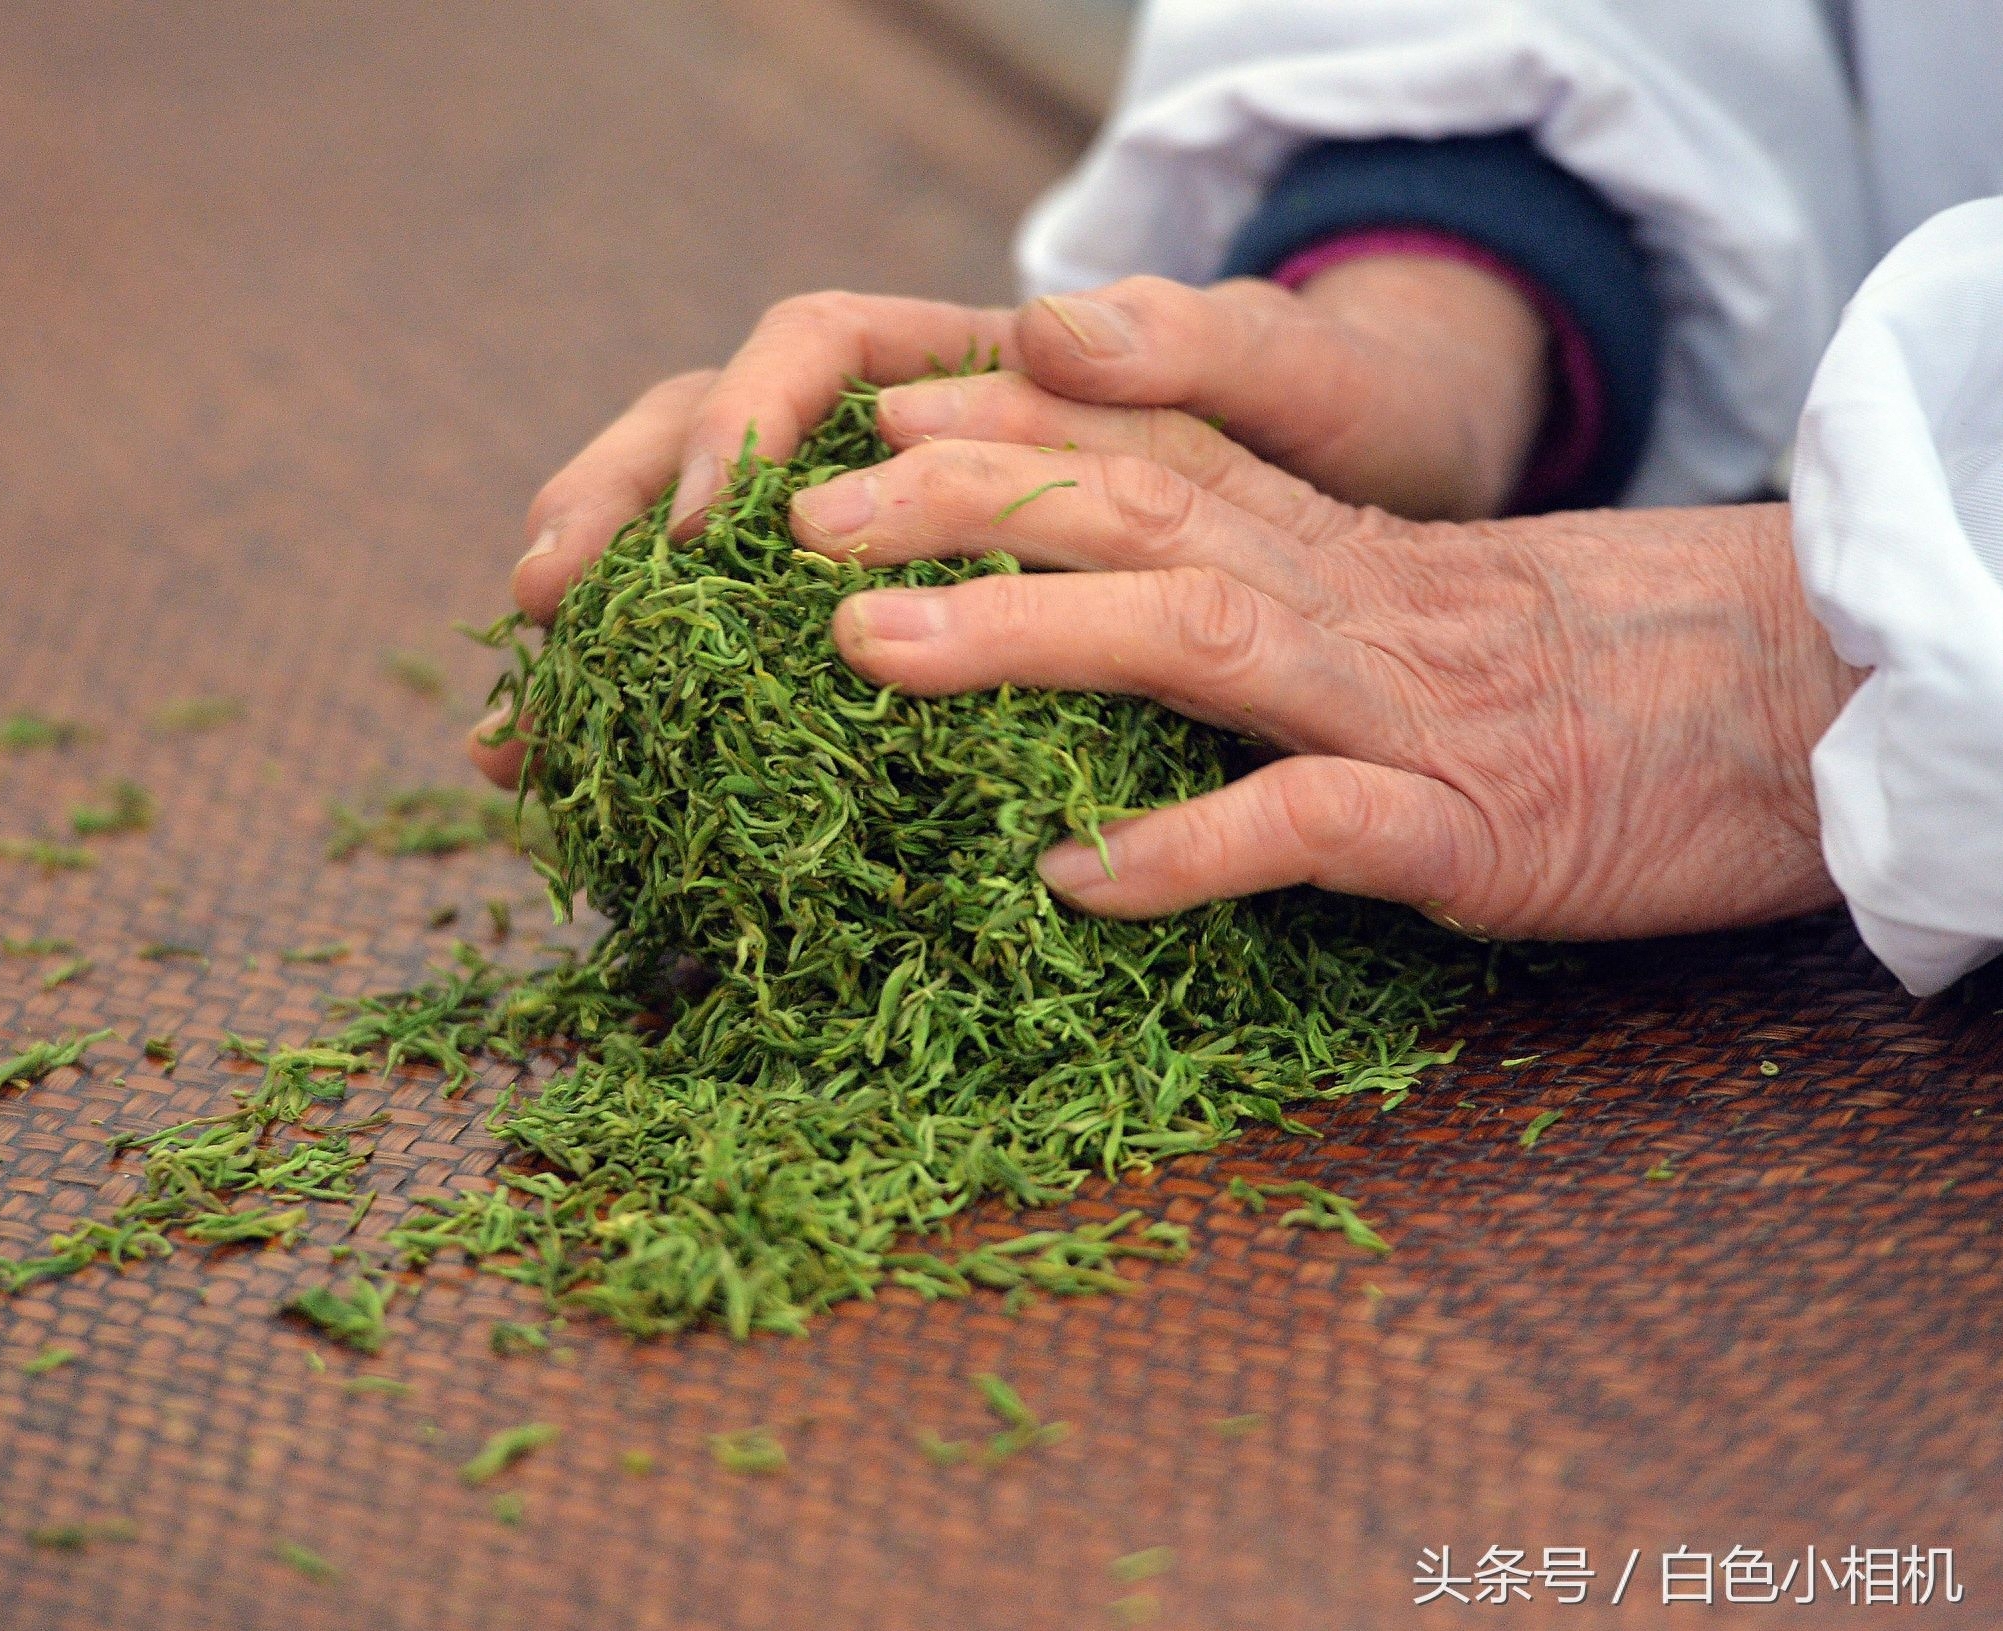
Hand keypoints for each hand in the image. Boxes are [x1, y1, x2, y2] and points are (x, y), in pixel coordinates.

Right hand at [503, 259, 1548, 628]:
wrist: (1417, 546)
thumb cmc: (1360, 444)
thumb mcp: (1320, 387)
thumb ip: (1208, 345)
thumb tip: (1047, 320)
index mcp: (988, 359)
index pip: (819, 346)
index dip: (747, 418)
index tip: (718, 524)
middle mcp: (914, 438)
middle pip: (713, 435)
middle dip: (613, 508)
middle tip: (540, 599)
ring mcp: (895, 541)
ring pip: (704, 552)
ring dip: (604, 617)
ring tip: (525, 709)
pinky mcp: (902, 635)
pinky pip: (756, 659)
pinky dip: (669, 713)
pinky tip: (601, 780)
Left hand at [788, 375, 1859, 941]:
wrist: (1777, 708)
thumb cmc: (1564, 678)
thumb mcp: (1396, 603)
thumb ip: (1257, 588)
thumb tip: (1088, 617)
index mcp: (1320, 546)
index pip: (1138, 449)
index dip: (993, 428)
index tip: (860, 425)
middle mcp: (1337, 598)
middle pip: (1128, 508)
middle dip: (955, 502)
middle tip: (796, 524)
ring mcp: (1394, 705)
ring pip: (1191, 633)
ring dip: (1023, 630)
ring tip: (871, 647)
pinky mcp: (1460, 824)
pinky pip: (1305, 825)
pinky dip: (1185, 847)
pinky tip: (1075, 878)